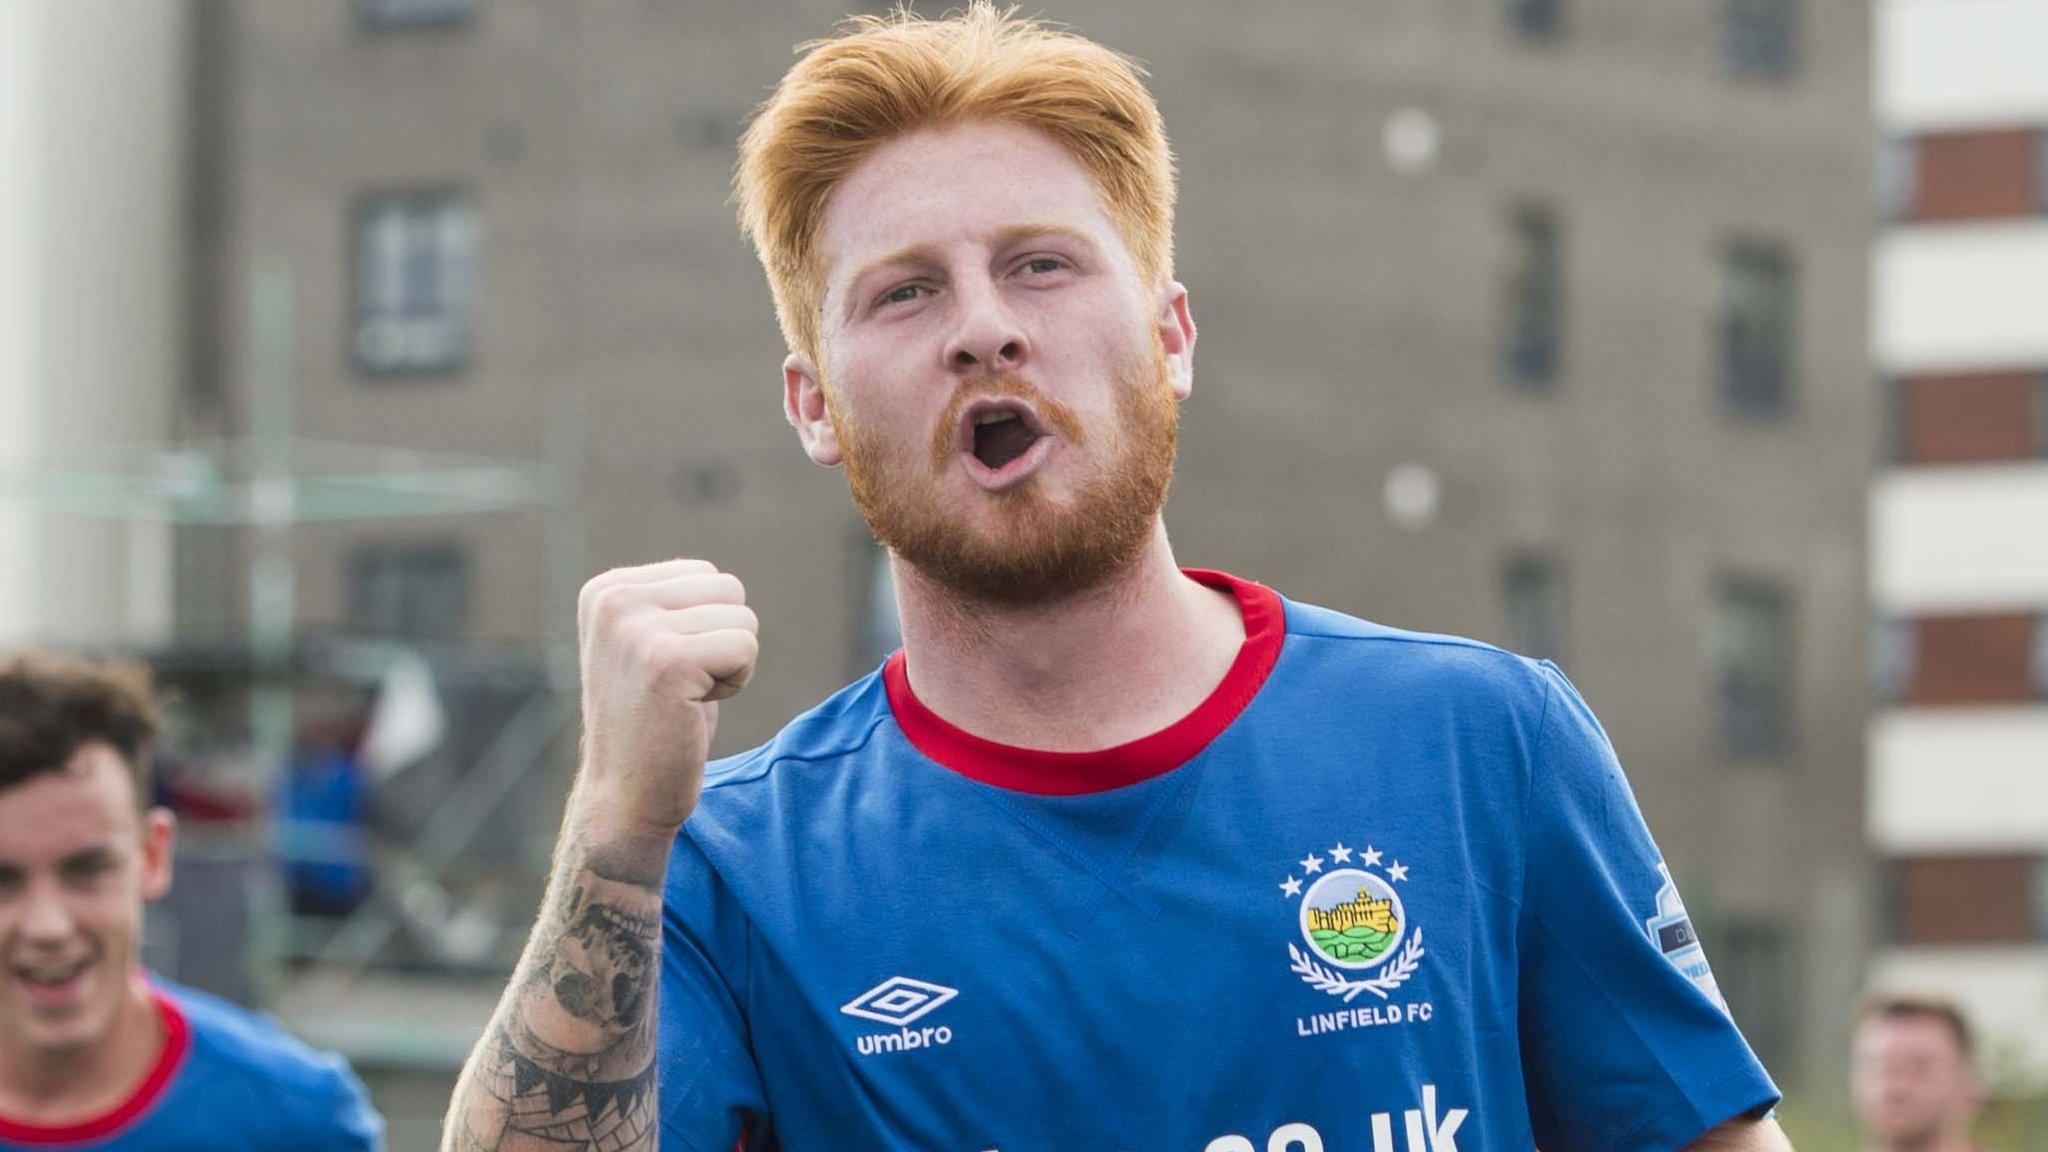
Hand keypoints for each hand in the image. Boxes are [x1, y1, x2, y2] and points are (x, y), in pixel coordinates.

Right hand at [571, 559, 757, 843]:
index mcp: (606, 590)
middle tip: (682, 686)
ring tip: (685, 698)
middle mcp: (613, 601)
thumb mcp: (649, 646)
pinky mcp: (666, 662)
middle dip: (724, 640)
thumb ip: (673, 605)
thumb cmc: (653, 723)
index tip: (667, 669)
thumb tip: (720, 581)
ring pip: (743, 618)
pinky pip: (745, 647)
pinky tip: (693, 708)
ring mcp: (636, 629)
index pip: (707, 575)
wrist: (625, 797)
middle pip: (728, 589)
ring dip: (730, 665)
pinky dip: (735, 683)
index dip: (707, 626)